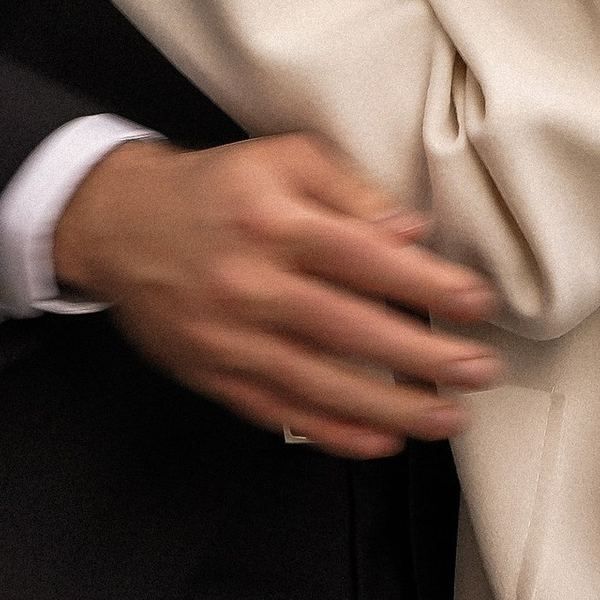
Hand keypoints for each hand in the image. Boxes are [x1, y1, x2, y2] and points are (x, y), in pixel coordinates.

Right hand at [53, 132, 501, 457]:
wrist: (120, 224)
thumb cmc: (214, 188)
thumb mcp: (282, 160)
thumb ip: (350, 192)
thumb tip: (410, 230)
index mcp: (274, 222)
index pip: (364, 257)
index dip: (425, 283)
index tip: (475, 302)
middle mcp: (252, 284)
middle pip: (349, 329)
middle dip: (422, 357)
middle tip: (479, 370)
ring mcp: (231, 337)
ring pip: (320, 383)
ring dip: (390, 408)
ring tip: (446, 417)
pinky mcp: (215, 374)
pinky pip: (280, 411)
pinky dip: (332, 432)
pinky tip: (379, 439)